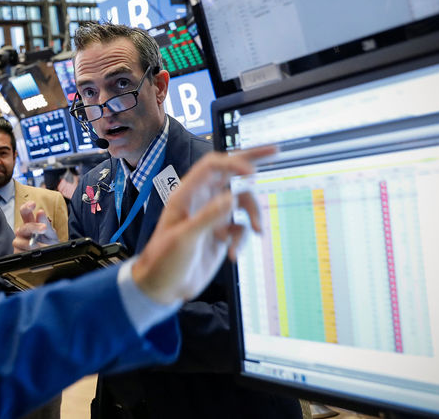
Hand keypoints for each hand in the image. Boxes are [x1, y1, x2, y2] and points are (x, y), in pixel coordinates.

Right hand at [12, 200, 59, 252]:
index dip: (27, 207)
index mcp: (30, 223)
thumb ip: (45, 223)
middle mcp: (23, 232)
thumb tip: (40, 212)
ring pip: (20, 241)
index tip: (33, 204)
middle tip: (44, 229)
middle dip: (34, 227)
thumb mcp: (51, 234)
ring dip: (32, 244)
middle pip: (24, 227)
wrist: (50, 259)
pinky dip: (29, 252)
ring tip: (41, 246)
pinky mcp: (17, 253)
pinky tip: (35, 253)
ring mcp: (19, 242)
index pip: (25, 212)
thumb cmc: (49, 244)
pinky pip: (20, 252)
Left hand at [131, 146, 275, 304]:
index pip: (213, 166)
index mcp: (188, 194)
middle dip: (252, 162)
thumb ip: (208, 216)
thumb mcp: (185, 238)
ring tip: (257, 232)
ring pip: (242, 203)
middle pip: (231, 174)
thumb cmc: (163, 259)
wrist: (163, 287)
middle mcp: (202, 200)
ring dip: (253, 215)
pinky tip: (234, 255)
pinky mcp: (221, 234)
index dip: (234, 163)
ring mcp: (213, 216)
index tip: (253, 173)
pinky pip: (241, 228)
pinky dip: (243, 240)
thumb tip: (232, 197)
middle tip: (275, 150)